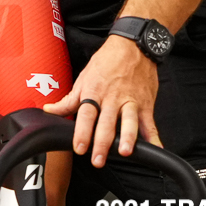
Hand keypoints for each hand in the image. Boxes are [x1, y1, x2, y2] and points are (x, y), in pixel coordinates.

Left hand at [47, 34, 160, 165]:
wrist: (134, 46)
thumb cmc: (107, 62)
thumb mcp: (84, 77)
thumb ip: (68, 100)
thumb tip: (49, 110)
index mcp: (94, 91)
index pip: (87, 114)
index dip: (82, 131)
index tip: (79, 147)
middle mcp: (113, 98)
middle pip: (106, 122)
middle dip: (102, 143)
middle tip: (97, 159)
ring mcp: (131, 101)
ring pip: (129, 121)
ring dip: (128, 137)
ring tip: (126, 152)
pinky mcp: (146, 104)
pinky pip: (150, 123)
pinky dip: (154, 137)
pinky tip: (156, 149)